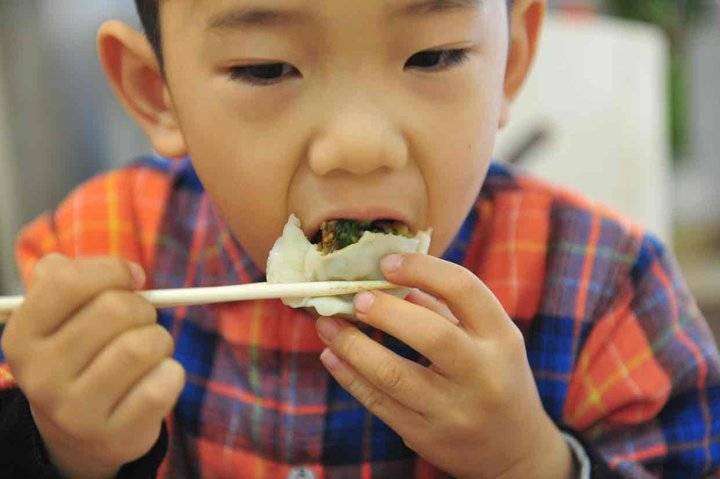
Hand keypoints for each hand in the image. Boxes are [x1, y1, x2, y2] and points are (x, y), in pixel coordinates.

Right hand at [2, 254, 185, 478]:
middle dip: (142, 308)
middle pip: (116, 309)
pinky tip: (154, 379)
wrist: (81, 431)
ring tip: (149, 352)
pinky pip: (165, 380)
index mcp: (22, 337)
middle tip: (140, 323)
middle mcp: (40, 376)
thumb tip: (130, 272)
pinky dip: (171, 371)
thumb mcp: (59, 315)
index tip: (132, 279)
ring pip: (144, 345)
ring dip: (160, 340)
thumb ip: (73, 275)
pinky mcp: (116, 433)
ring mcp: (76, 410)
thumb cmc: (80, 354)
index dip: (112, 270)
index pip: (66, 281)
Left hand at [316, 253, 572, 478]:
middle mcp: (482, 374)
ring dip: (351, 346)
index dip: (422, 269)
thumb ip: (444, 307)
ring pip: (393, 376)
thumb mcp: (488, 337)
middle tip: (354, 298)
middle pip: (430, 335)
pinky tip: (331, 355)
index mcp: (501, 337)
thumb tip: (389, 279)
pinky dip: (349, 377)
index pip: (463, 289)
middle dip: (384, 312)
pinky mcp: (426, 437)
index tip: (386, 262)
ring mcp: (454, 410)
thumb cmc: (494, 376)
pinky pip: (379, 404)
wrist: (515, 450)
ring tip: (325, 324)